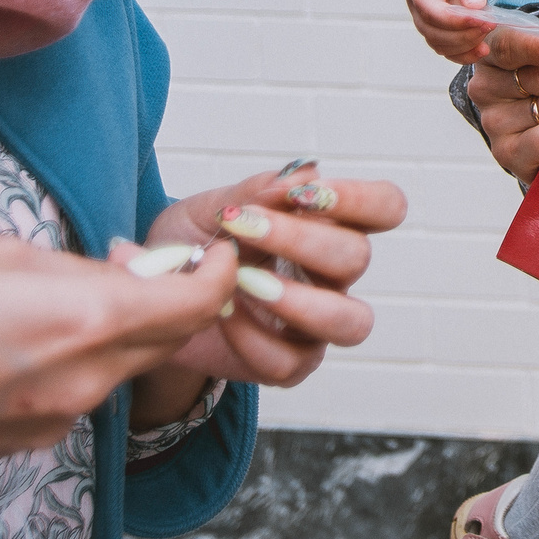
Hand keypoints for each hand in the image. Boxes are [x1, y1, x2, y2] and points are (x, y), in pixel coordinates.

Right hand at [0, 235, 236, 538]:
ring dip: (115, 331)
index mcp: (84, 325)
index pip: (198, 304)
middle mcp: (81, 385)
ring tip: (62, 292)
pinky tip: (17, 339)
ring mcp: (49, 426)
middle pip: (165, 340)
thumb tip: (110, 273)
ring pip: (116, 369)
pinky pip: (71, 397)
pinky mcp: (16, 448)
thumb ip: (68, 266)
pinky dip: (72, 363)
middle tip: (136, 260)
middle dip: (171, 299)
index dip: (222, 272)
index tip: (219, 247)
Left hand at [133, 163, 407, 411]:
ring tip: (244, 284)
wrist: (153, 300)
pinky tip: (221, 313)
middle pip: (358, 257)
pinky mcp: (290, 364)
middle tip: (244, 228)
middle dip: (302, 240)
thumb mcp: (210, 209)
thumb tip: (301, 175)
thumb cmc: (196, 247)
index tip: (305, 196)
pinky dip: (254, 338)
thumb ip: (253, 193)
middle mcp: (333, 275)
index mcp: (328, 226)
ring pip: (352, 322)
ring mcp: (317, 324)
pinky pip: (292, 362)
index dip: (361, 199)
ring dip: (300, 301)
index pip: (384, 207)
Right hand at [406, 0, 538, 71]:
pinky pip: (448, 50)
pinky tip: (483, 50)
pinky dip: (464, 54)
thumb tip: (473, 5)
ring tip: (489, 32)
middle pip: (433, 31)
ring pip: (440, 44)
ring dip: (465, 45)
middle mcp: (418, 4)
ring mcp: (428, 20)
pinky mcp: (441, 30)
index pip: (430, 10)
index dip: (454, 20)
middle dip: (463, 33)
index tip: (481, 20)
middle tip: (490, 25)